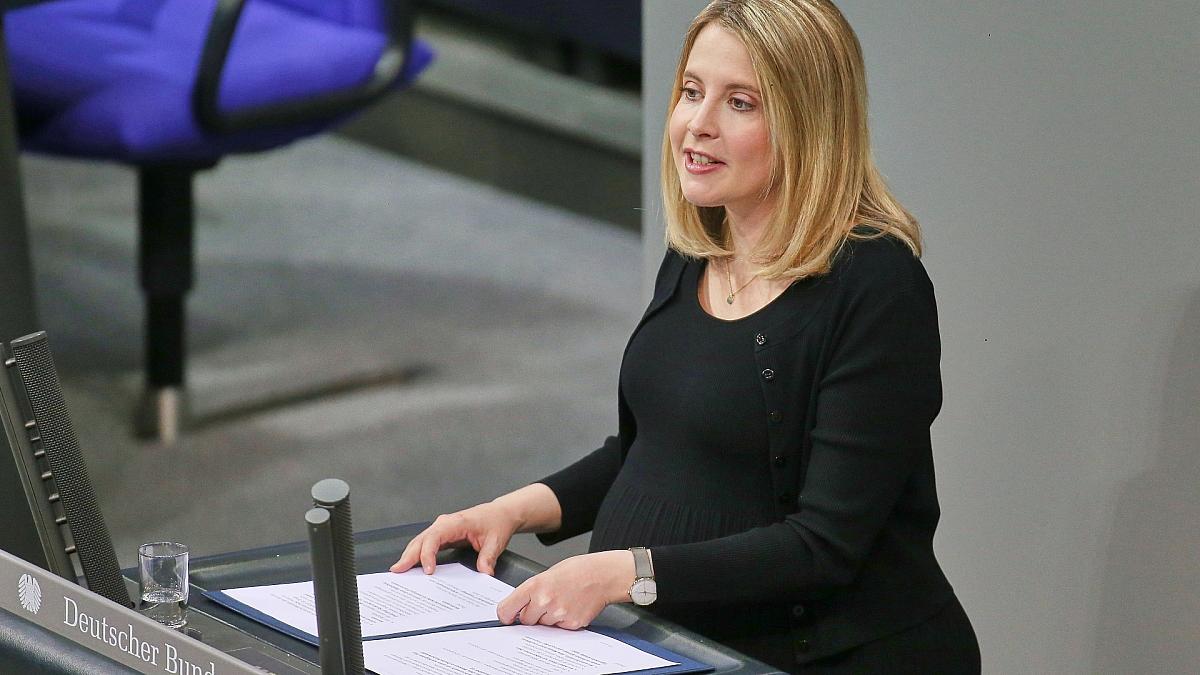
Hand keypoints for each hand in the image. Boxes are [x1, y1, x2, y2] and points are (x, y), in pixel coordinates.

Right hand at [390, 502, 520, 575]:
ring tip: (399, 571)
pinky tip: (411, 566)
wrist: (500, 514)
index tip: (428, 571)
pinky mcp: (443, 535)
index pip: (435, 537)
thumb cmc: (496, 523)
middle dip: (409, 555)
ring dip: (409, 555)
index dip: (428, 554)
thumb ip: (488, 558)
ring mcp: (442, 529)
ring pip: (421, 541)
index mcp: (457, 522)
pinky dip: (417, 555)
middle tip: (398, 571)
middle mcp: (445, 524)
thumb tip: (484, 574)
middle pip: (422, 539)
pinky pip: (426, 544)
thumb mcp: (495, 541)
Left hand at [496, 550, 634, 629]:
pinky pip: (558, 628)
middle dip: (531, 614)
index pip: (508, 609)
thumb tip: (521, 606)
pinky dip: (562, 621)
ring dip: (548, 617)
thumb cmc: (578, 570)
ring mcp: (558, 614)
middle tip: (545, 602)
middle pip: (525, 620)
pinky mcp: (571, 624)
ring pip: (543, 625)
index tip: (507, 616)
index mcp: (535, 585)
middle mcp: (544, 601)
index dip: (506, 614)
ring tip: (562, 600)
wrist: (603, 575)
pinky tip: (571, 606)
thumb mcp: (548, 573)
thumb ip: (532, 590)